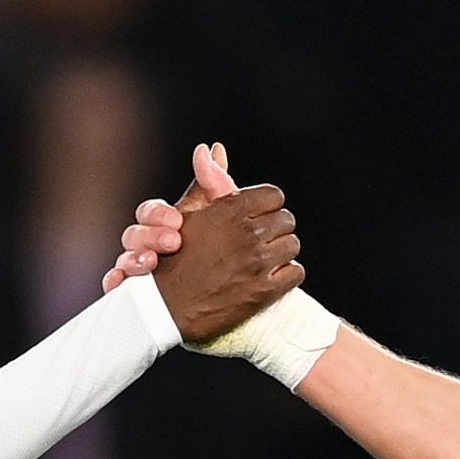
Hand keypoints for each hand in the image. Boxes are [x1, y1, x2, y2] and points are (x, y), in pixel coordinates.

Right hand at [102, 142, 226, 292]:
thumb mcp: (219, 220)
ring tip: (152, 263)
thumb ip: (217, 188)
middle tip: (173, 242)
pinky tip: (122, 283)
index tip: (177, 221)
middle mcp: (147, 246)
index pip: (151, 212)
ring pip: (123, 259)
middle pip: (133, 234)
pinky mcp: (135, 295)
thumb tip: (215, 148)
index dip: (159, 214)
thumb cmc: (216, 253)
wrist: (219, 299)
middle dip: (149, 236)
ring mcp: (139, 270)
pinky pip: (116, 287)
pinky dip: (115, 282)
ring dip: (134, 259)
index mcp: (163, 226)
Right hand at [146, 144, 302, 342]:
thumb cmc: (172, 258)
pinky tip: (268, 279)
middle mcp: (247, 234)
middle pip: (287, 220)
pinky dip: (285, 276)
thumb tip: (212, 148)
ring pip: (292, 246)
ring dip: (281, 252)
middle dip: (275, 229)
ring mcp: (257, 264)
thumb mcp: (187, 214)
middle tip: (260, 240)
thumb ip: (206, 182)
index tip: (256, 217)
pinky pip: (295, 273)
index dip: (265, 206)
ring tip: (264, 260)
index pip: (272, 195)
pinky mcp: (264, 292)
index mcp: (230, 210)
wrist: (164, 310)